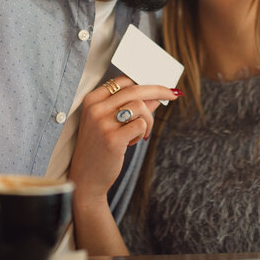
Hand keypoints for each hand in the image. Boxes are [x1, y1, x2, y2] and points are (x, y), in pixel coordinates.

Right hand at [68, 76, 178, 203]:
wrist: (86, 178)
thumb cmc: (100, 148)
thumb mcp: (111, 123)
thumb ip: (131, 106)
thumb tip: (155, 96)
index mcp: (92, 101)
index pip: (123, 81)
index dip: (144, 82)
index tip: (161, 87)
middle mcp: (95, 109)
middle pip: (134, 89)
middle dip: (158, 91)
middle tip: (173, 94)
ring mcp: (102, 123)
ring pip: (140, 107)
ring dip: (148, 120)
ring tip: (140, 134)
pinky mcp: (112, 138)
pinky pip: (141, 125)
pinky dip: (143, 132)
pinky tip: (132, 142)